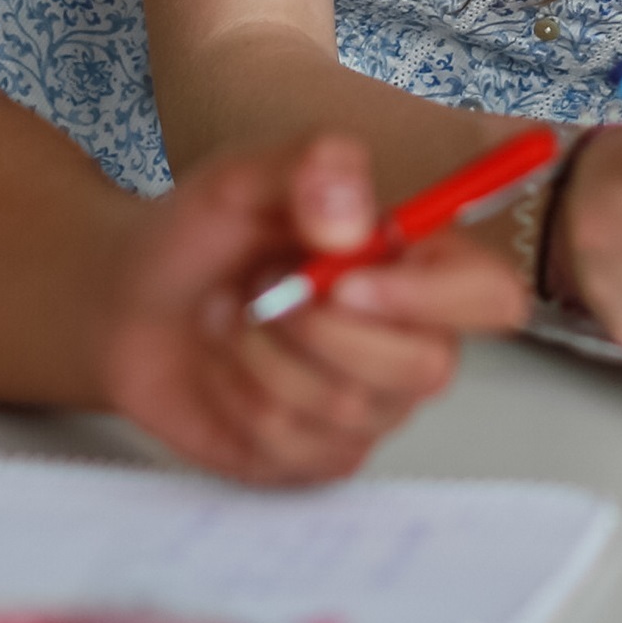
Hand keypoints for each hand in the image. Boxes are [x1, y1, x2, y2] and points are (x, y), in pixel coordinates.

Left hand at [103, 134, 531, 486]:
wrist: (129, 299)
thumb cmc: (204, 234)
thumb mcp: (246, 172)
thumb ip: (311, 167)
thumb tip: (354, 223)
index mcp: (417, 265)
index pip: (491, 298)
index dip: (436, 298)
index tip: (348, 279)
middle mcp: (409, 341)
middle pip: (427, 368)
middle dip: (322, 329)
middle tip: (259, 288)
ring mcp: (367, 407)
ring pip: (349, 409)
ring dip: (264, 356)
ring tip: (229, 315)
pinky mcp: (315, 455)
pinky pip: (296, 446)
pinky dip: (240, 398)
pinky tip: (223, 366)